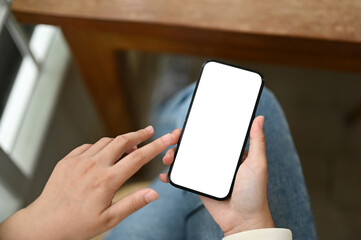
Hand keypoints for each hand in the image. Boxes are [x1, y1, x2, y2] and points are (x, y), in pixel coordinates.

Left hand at [0, 126, 180, 239]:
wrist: (44, 223)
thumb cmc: (77, 224)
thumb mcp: (110, 219)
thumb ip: (133, 203)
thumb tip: (153, 193)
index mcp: (107, 181)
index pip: (138, 158)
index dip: (155, 146)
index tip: (166, 138)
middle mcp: (94, 166)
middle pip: (123, 141)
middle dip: (139, 134)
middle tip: (149, 131)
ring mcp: (79, 161)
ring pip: (106, 141)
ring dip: (120, 140)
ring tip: (129, 144)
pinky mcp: (67, 160)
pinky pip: (88, 146)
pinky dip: (100, 146)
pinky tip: (104, 153)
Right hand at [160, 116, 273, 235]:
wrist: (243, 220)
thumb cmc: (254, 192)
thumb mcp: (258, 164)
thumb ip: (257, 141)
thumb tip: (259, 118)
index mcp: (229, 152)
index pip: (211, 133)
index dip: (197, 127)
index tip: (187, 123)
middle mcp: (216, 159)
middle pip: (194, 144)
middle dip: (180, 140)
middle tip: (173, 139)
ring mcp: (205, 172)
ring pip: (185, 158)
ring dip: (172, 154)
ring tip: (168, 158)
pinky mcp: (197, 184)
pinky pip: (182, 176)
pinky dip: (171, 174)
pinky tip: (165, 174)